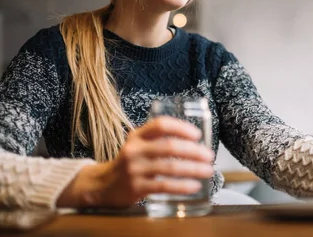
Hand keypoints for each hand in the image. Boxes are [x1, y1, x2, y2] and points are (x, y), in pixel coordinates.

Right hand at [57, 116, 213, 207]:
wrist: (102, 185)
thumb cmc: (130, 162)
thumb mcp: (138, 145)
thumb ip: (158, 139)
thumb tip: (194, 140)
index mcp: (137, 135)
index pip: (161, 125)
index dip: (181, 128)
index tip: (197, 134)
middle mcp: (134, 150)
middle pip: (169, 147)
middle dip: (193, 151)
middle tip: (209, 155)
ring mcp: (134, 169)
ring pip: (169, 167)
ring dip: (193, 169)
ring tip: (208, 170)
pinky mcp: (136, 188)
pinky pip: (163, 186)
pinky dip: (182, 186)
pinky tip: (194, 186)